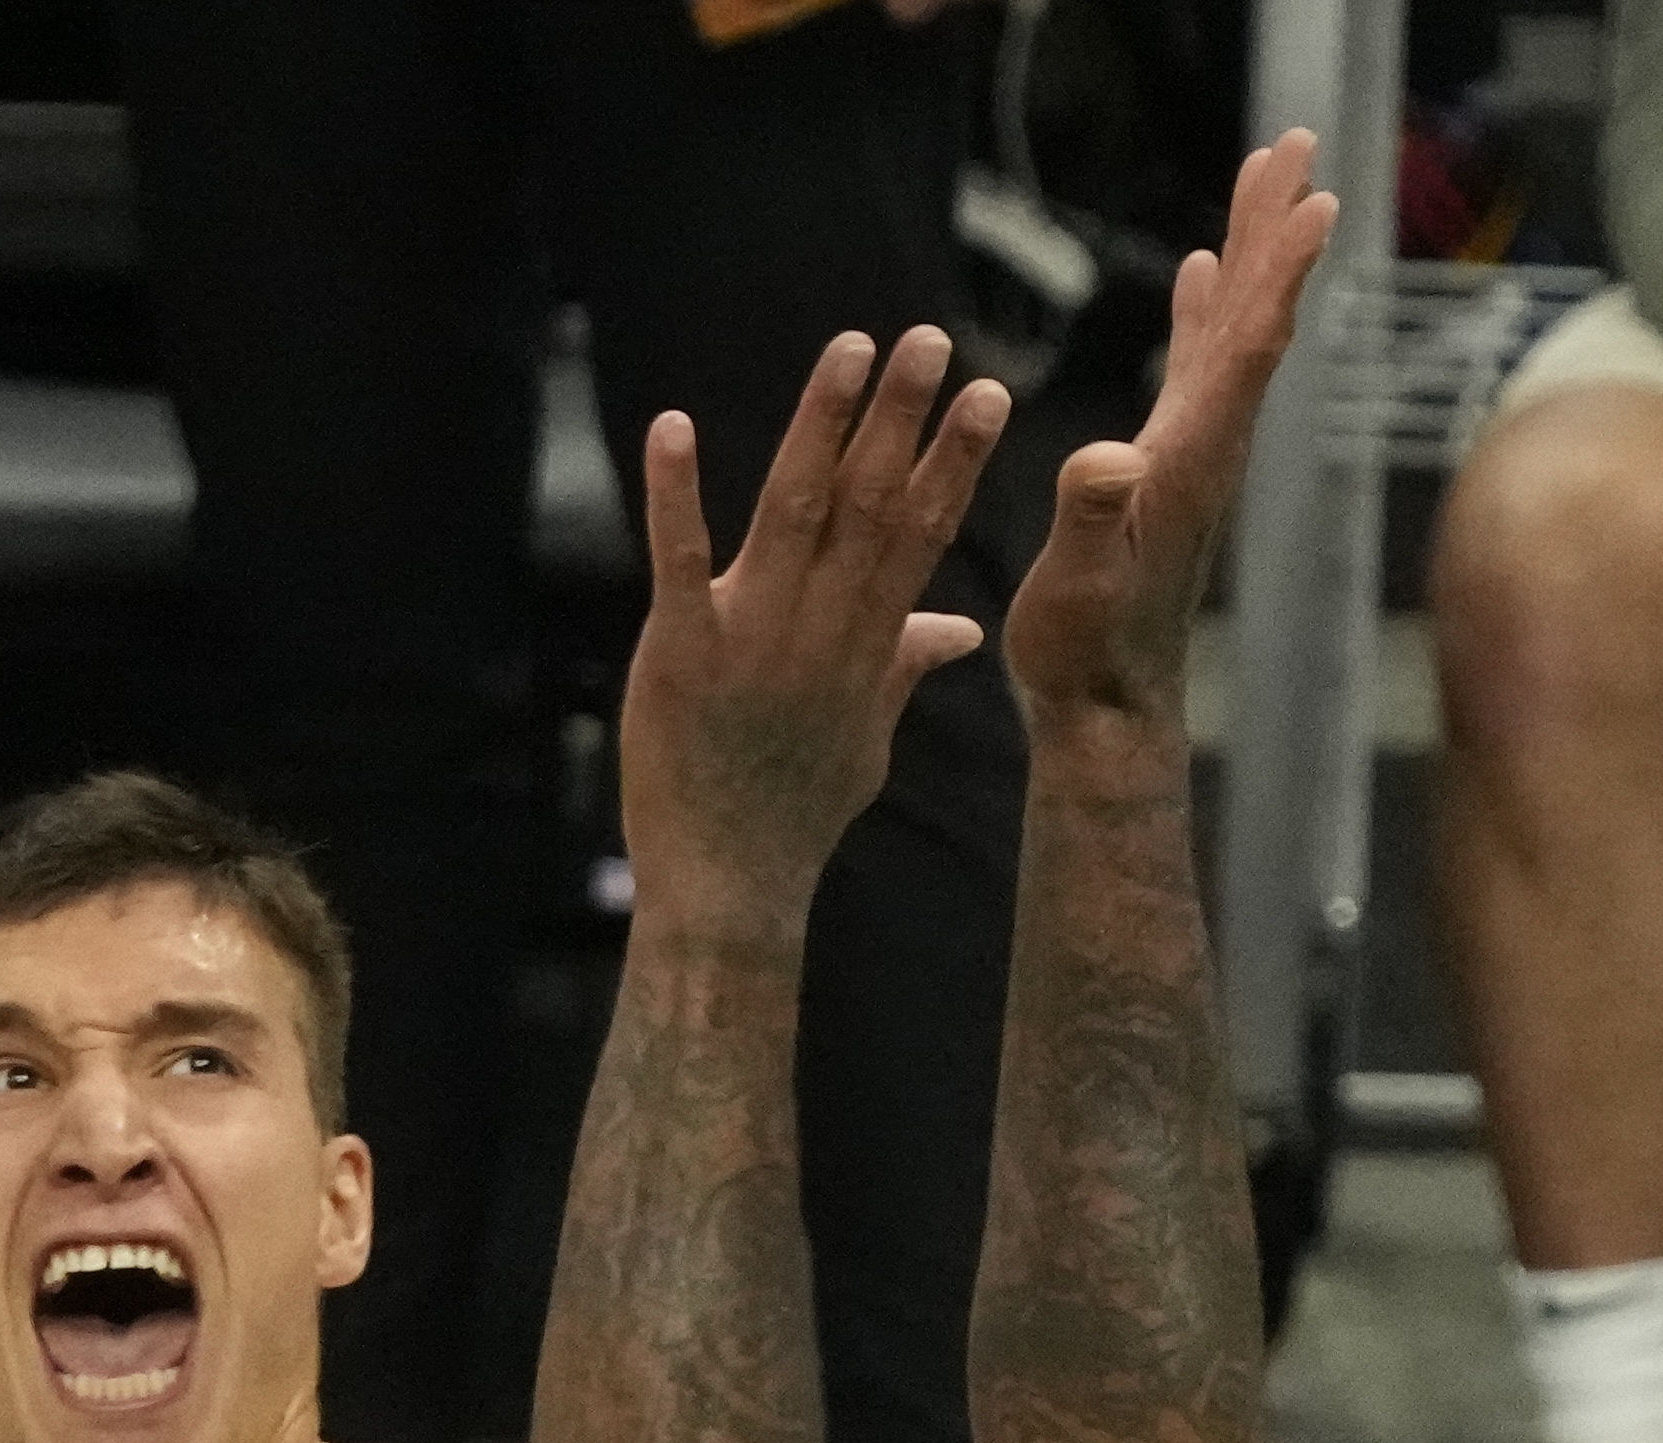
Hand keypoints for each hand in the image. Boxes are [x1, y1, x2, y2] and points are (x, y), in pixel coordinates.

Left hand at [620, 325, 1010, 917]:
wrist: (731, 883)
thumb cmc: (794, 809)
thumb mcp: (867, 736)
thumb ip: (904, 666)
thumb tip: (956, 630)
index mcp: (866, 641)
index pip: (923, 531)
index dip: (955, 460)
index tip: (987, 392)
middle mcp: (820, 626)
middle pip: (871, 503)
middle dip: (902, 419)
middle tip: (929, 338)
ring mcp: (752, 636)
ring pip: (794, 510)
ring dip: (821, 424)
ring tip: (849, 349)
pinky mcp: (681, 652)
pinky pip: (678, 560)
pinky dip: (676, 493)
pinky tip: (674, 426)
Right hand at [1004, 134, 1336, 731]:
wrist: (1107, 706)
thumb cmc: (1082, 654)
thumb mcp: (1073, 587)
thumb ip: (1091, 516)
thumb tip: (1111, 456)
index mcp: (1188, 460)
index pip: (1246, 348)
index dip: (1278, 271)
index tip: (1312, 196)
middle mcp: (1206, 444)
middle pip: (1252, 316)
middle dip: (1271, 227)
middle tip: (1293, 143)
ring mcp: (1192, 451)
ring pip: (1231, 330)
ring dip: (1248, 252)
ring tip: (1259, 180)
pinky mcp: (1168, 463)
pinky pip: (1199, 362)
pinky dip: (1206, 307)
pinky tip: (1200, 272)